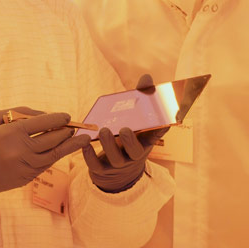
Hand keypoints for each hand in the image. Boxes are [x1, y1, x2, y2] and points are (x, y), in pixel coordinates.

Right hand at [0, 106, 90, 193]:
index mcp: (12, 132)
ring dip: (69, 147)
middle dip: (67, 132)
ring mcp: (24, 166)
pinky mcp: (25, 178)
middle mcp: (21, 150)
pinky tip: (62, 151)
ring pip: (53, 155)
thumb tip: (45, 115)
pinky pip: (45, 166)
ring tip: (82, 140)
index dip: (58, 119)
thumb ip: (20, 113)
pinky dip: (55, 157)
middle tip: (77, 128)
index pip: (43, 123)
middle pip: (53, 139)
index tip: (67, 117)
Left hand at [83, 74, 167, 192]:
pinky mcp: (102, 170)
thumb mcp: (136, 121)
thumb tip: (146, 77)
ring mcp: (118, 164)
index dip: (160, 130)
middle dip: (130, 141)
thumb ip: (141, 99)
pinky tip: (85, 143)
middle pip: (135, 152)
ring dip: (109, 145)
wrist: (117, 170)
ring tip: (103, 130)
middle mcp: (134, 155)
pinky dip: (89, 156)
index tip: (163, 121)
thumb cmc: (129, 137)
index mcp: (145, 142)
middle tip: (124, 129)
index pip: (156, 137)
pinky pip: (96, 166)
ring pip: (115, 159)